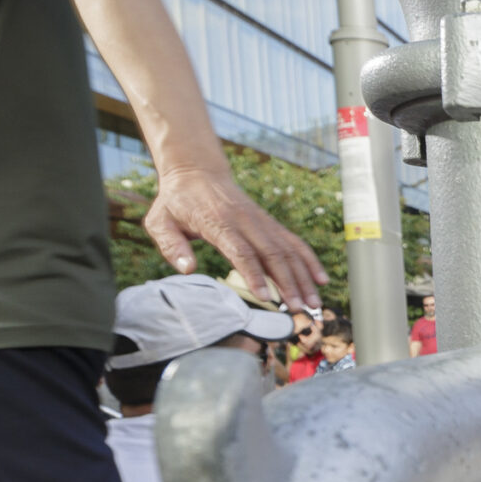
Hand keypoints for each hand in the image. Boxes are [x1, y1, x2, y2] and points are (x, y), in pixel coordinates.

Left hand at [144, 167, 325, 311]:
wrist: (197, 172)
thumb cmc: (176, 201)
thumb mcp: (159, 221)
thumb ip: (170, 245)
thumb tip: (187, 269)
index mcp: (218, 221)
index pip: (241, 250)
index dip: (255, 274)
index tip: (266, 298)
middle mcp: (245, 220)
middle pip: (273, 253)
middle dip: (289, 283)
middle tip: (299, 309)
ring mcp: (260, 221)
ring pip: (288, 249)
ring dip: (304, 276)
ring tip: (314, 302)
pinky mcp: (268, 223)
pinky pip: (293, 242)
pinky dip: (309, 260)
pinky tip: (321, 278)